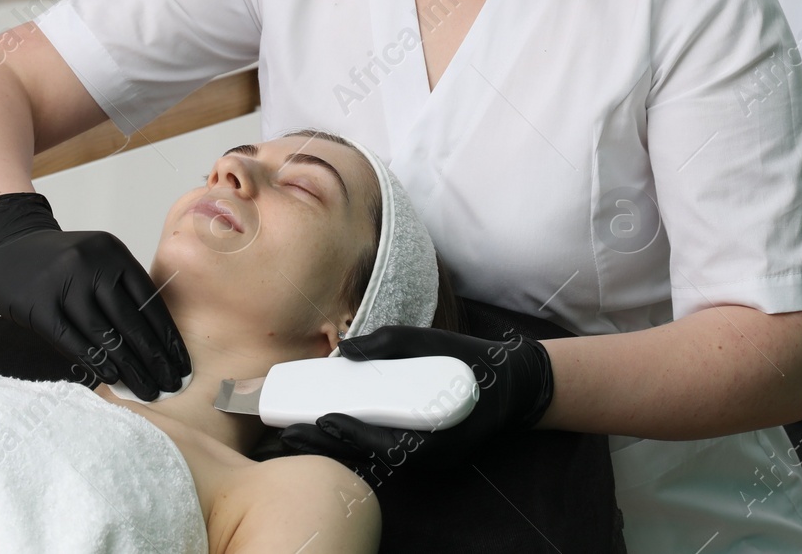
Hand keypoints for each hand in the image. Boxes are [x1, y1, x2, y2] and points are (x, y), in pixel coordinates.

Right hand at [0, 192, 189, 399]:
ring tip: (147, 390)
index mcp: (114, 253)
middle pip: (130, 321)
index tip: (181, 364)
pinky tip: (113, 378)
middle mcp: (92, 264)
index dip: (168, 337)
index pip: (149, 301)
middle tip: (170, 385)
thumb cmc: (63, 264)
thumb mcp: (98, 262)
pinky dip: (95, 362)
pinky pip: (72, 341)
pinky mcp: (38, 305)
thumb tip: (154, 344)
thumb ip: (122, 292)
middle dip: (154, 358)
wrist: (9, 248)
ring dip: (129, 368)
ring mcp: (63, 283)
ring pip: (104, 335)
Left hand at [278, 325, 552, 472]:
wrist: (514, 385)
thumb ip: (390, 342)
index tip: (322, 419)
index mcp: (438, 435)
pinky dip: (353, 443)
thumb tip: (345, 346)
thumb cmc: (473, 361)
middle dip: (328, 446)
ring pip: (371, 458)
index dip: (350, 433)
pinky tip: (326, 431)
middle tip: (287, 434)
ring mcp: (426, 459)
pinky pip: (381, 451)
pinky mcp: (422, 452)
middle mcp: (429, 457)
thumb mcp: (435, 341)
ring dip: (335, 447)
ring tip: (296, 435)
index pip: (385, 441)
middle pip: (369, 456)